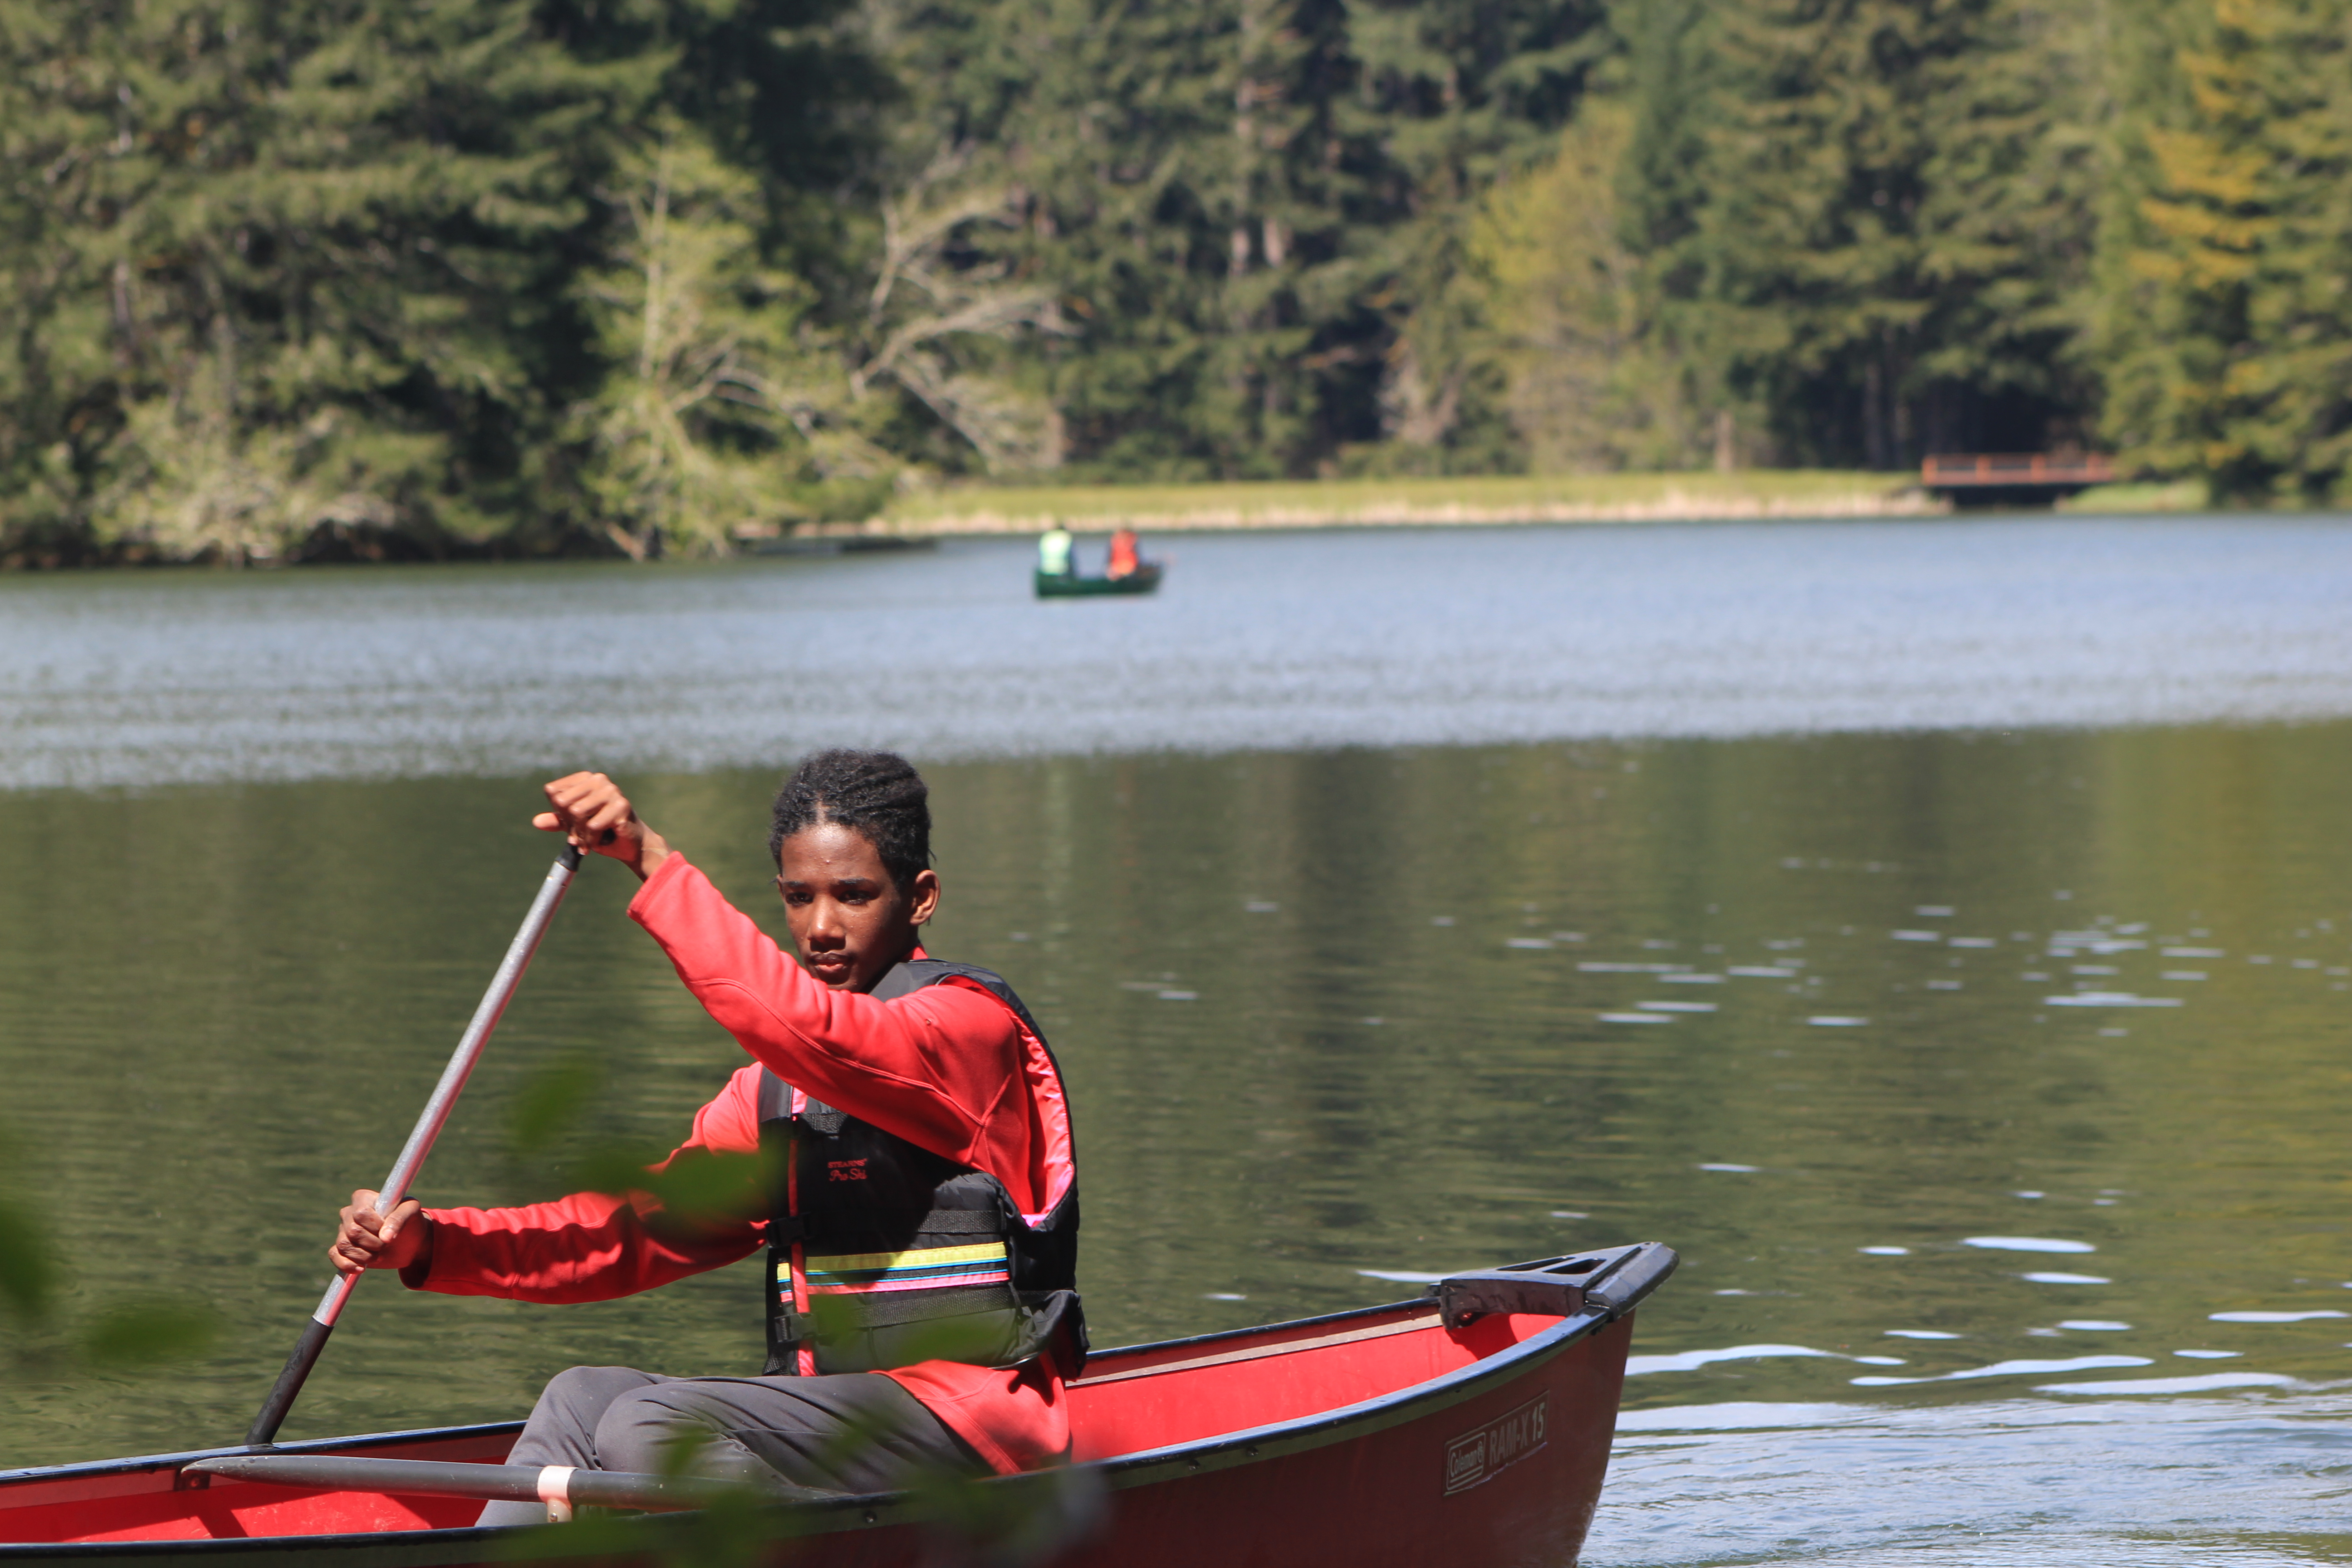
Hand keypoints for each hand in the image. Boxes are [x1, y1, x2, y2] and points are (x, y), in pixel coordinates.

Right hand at [330, 1189, 431, 1276]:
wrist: (410, 1243)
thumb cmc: (410, 1221)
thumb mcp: (411, 1212)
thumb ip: (399, 1218)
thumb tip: (385, 1237)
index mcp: (363, 1198)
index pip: (360, 1213)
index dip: (375, 1226)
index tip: (388, 1229)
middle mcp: (349, 1213)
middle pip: (352, 1231)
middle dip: (373, 1243)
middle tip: (386, 1244)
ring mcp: (344, 1231)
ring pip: (343, 1244)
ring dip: (364, 1255)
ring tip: (379, 1254)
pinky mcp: (343, 1248)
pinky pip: (334, 1255)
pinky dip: (347, 1264)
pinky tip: (362, 1268)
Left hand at [533, 772, 670, 879]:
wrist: (631, 847)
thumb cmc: (603, 833)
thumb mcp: (575, 826)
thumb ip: (557, 821)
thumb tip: (536, 822)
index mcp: (586, 778)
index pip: (554, 792)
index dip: (559, 813)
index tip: (574, 823)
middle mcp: (598, 779)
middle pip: (564, 802)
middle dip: (569, 825)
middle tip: (581, 836)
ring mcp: (611, 791)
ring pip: (577, 813)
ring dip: (581, 835)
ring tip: (589, 842)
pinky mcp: (621, 806)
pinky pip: (593, 825)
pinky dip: (592, 840)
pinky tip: (600, 842)